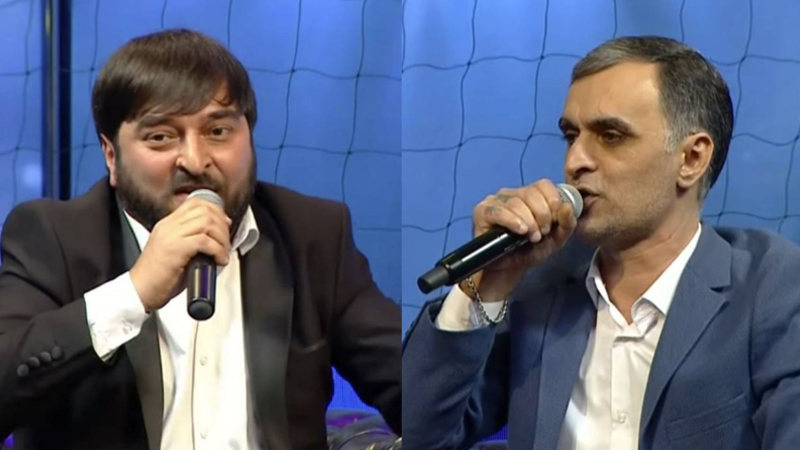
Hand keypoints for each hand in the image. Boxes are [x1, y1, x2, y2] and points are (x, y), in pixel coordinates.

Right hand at [129, 197, 231, 311]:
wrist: (139, 291)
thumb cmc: (158, 277)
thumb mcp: (175, 252)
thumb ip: (192, 241)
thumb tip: (216, 240)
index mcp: (167, 224)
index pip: (194, 203)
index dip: (215, 210)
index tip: (224, 224)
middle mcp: (169, 226)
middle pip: (204, 210)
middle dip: (222, 225)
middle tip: (226, 241)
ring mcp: (171, 236)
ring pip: (207, 222)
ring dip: (222, 238)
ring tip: (223, 252)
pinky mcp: (175, 249)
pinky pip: (204, 241)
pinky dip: (218, 250)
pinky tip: (219, 260)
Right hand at [461, 179, 577, 301]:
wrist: (507, 271)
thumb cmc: (529, 252)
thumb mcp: (555, 240)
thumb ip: (566, 224)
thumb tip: (568, 206)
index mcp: (530, 196)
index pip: (544, 185)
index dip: (552, 201)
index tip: (554, 222)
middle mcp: (511, 194)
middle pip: (531, 192)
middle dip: (542, 214)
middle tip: (542, 233)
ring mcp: (495, 201)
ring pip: (516, 202)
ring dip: (529, 221)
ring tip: (531, 238)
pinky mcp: (482, 211)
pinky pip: (498, 211)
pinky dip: (512, 221)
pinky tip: (520, 231)